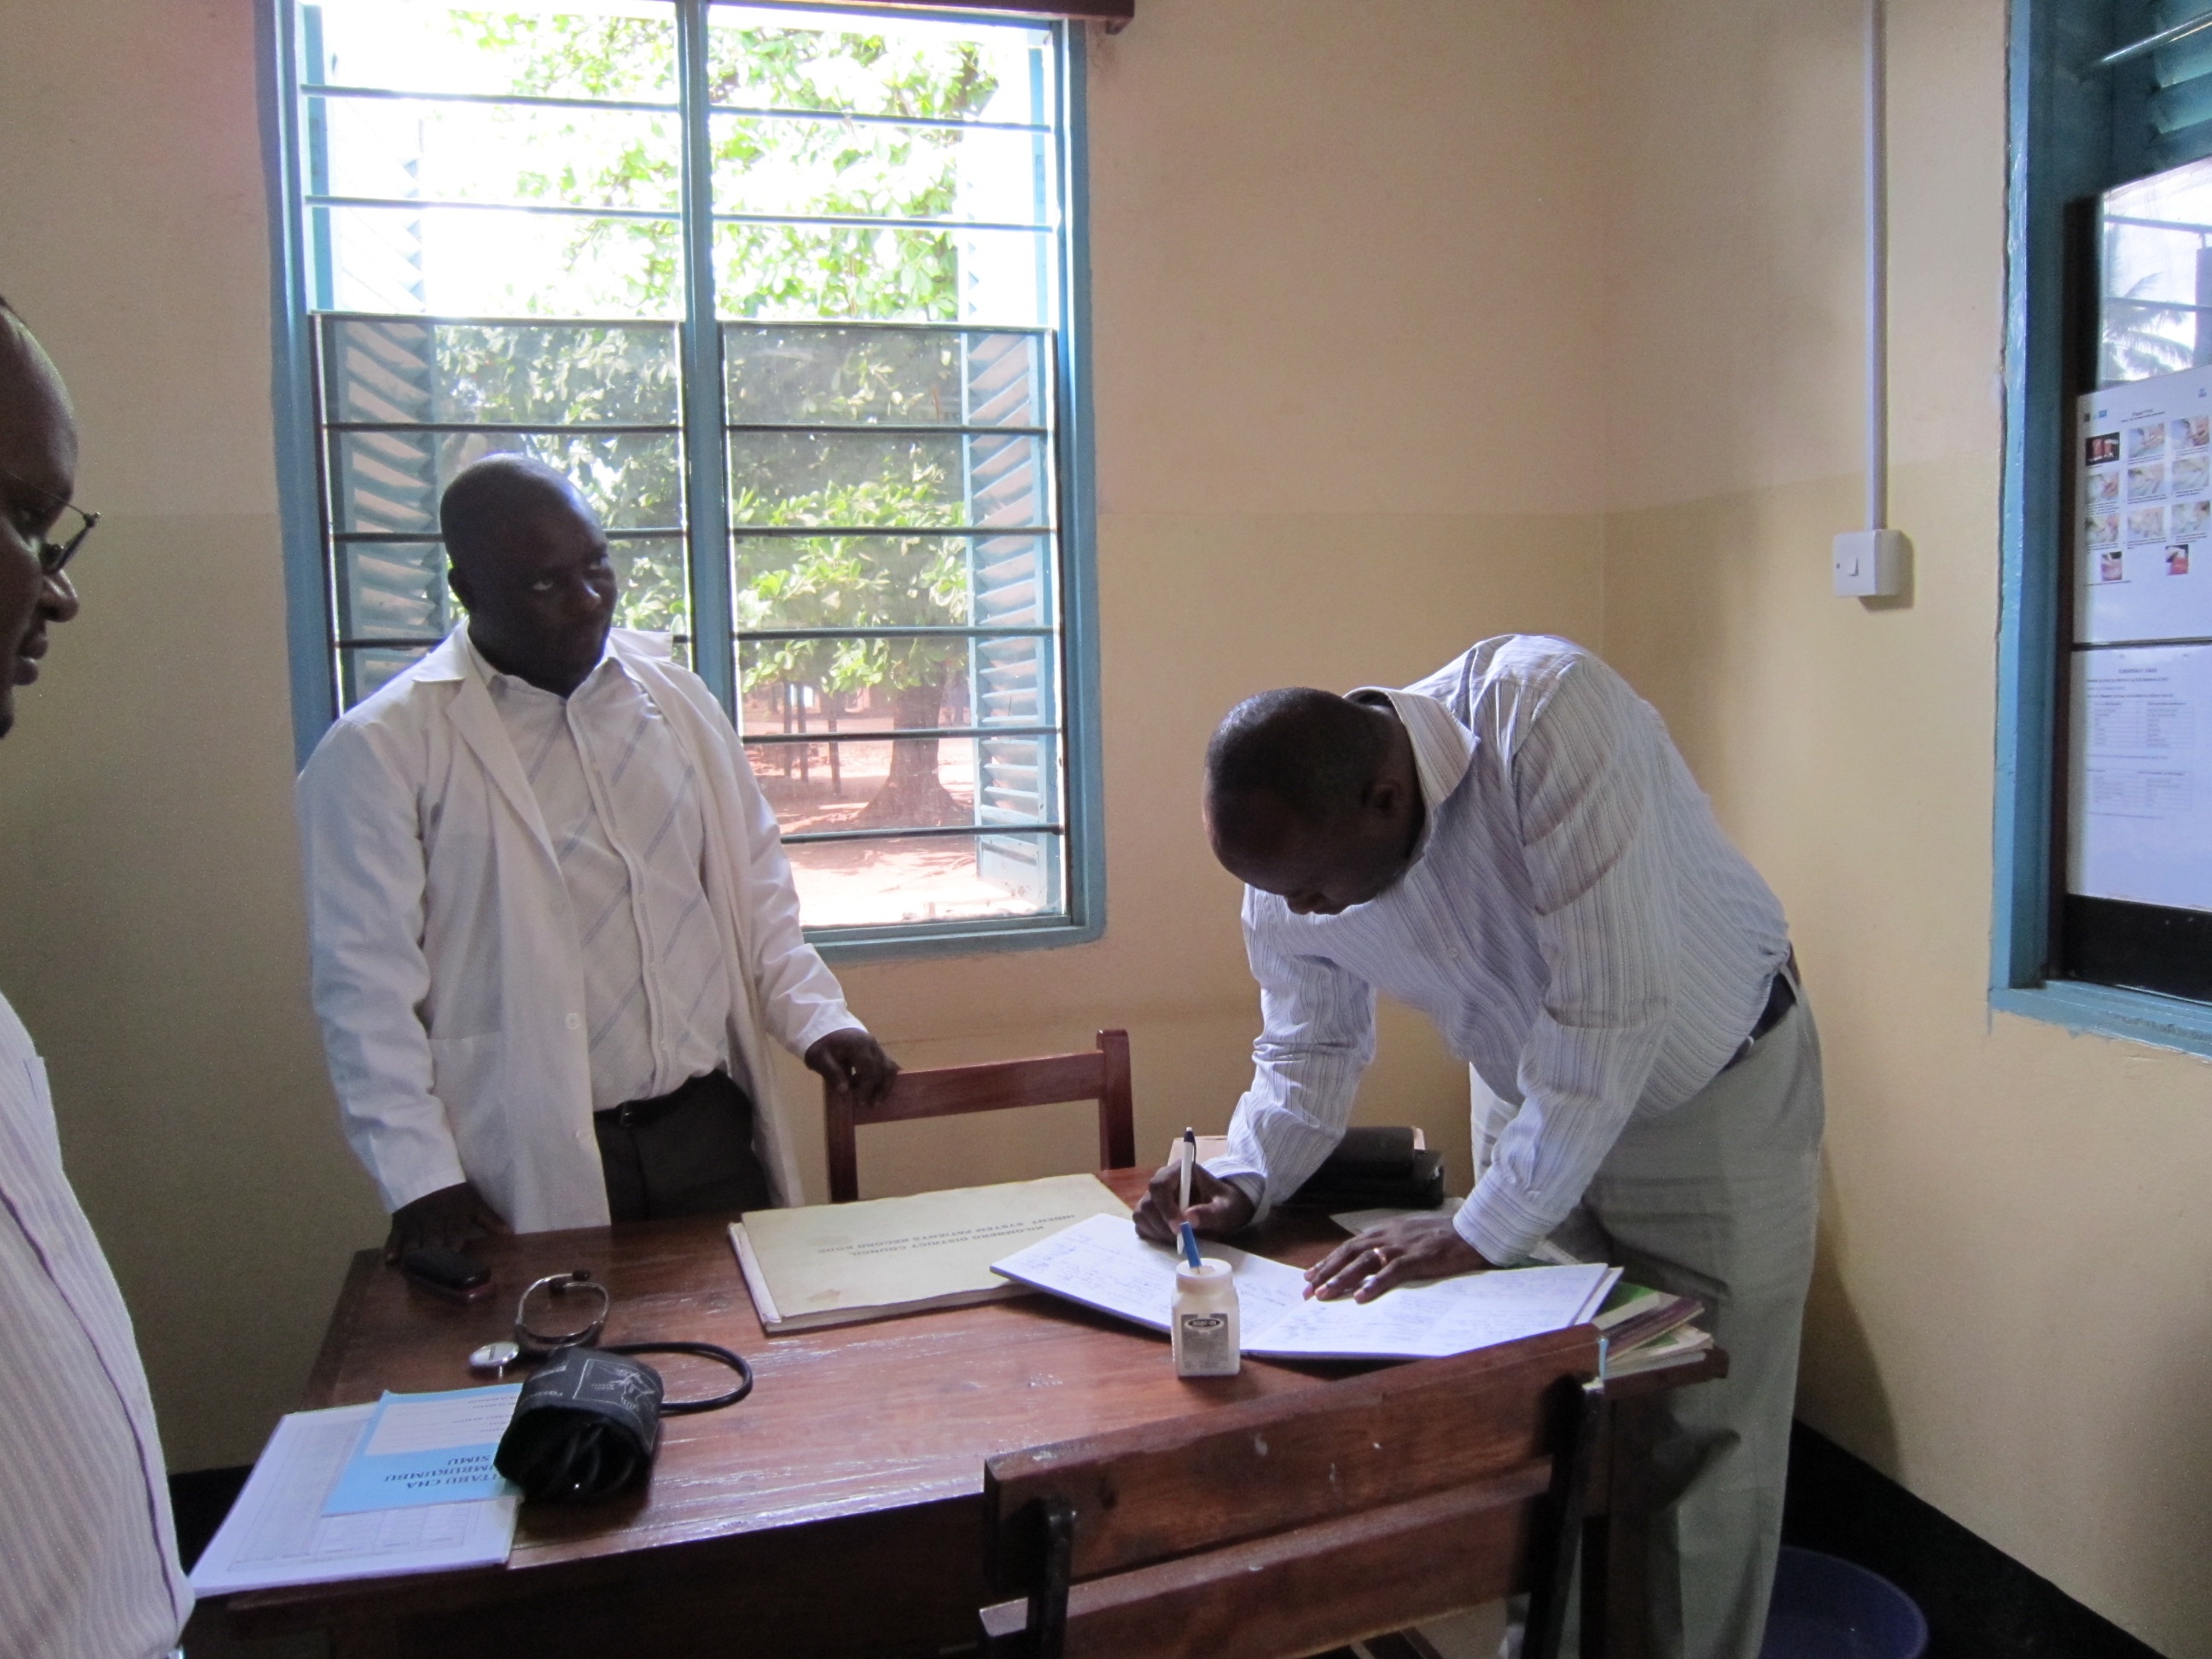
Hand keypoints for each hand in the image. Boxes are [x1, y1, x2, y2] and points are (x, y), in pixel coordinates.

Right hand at [384, 1181, 508, 1264]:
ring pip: (413, 1242)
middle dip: (432, 1258)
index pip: (455, 1238)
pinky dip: (392, 1248)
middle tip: (431, 1275)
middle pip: (433, 1243)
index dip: (454, 1250)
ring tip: (411, 1272)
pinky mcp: (400, 1222)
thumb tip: (508, 1234)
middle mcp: (434, 1223)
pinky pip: (394, 1236)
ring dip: (413, 1257)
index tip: (455, 1266)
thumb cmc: (453, 1191)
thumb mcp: (473, 1202)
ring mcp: (415, 1223)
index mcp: (454, 1219)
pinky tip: (389, 1261)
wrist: (425, 1172)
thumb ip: (489, 1219)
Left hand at [805, 1027, 898, 1109]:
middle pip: (884, 1068)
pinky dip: (884, 1077)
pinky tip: (878, 1090)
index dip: (867, 1088)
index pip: (869, 1069)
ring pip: (889, 1066)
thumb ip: (832, 1073)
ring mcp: (876, 1046)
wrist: (823, 1026)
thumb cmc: (820, 1044)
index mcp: (858, 1045)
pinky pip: (887, 1064)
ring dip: (885, 1084)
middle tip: (871, 1105)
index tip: (861, 1103)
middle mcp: (871, 1044)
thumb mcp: (819, 1058)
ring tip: (877, 1100)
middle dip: (879, 1089)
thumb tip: (845, 1091)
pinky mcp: (876, 1050)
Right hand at [1133, 1158, 1254, 1244]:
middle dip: (1163, 1225)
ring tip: (1179, 1239)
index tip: (1179, 1228)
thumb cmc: (1226, 1204)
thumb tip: (1189, 1219)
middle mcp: (1162, 1179)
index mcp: (1180, 1170)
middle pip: (1148, 1202)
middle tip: (1181, 1239)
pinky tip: (1170, 1239)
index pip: (1160, 1185)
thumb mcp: (1225, 1209)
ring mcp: (1153, 1196)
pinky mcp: (1150, 1212)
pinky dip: (1153, 1235)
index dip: (1166, 1207)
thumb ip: (1209, 1213)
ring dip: (1158, 1232)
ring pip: (1142, 1214)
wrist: (1223, 1210)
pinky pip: (1141, 1225)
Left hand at [1304, 1214, 1490, 1302]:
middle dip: (1326, 1272)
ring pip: (1363, 1263)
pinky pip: (1391, 1273)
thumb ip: (1388, 1245)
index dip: (1328, 1261)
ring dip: (1342, 1279)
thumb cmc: (1441, 1236)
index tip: (1310, 1276)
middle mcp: (1387, 1236)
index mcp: (1384, 1231)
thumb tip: (1369, 1260)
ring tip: (1325, 1295)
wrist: (1470, 1231)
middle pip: (1349, 1254)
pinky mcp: (1417, 1258)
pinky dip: (1374, 1285)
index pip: (1349, 1247)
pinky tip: (1361, 1297)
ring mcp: (1401, 1247)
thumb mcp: (1408, 1235)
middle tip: (1308, 1291)